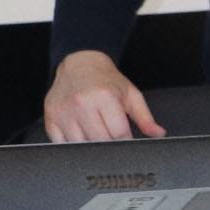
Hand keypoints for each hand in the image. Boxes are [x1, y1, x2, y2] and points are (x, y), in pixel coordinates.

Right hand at [42, 51, 164, 141]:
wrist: (79, 64)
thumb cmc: (106, 80)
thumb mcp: (131, 94)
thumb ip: (145, 117)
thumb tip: (158, 133)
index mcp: (104, 96)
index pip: (119, 133)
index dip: (126, 139)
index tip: (126, 137)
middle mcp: (82, 103)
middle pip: (100, 141)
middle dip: (110, 143)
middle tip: (111, 134)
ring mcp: (64, 112)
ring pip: (80, 145)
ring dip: (91, 145)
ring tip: (96, 131)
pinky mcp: (51, 118)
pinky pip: (61, 143)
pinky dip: (73, 144)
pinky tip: (81, 133)